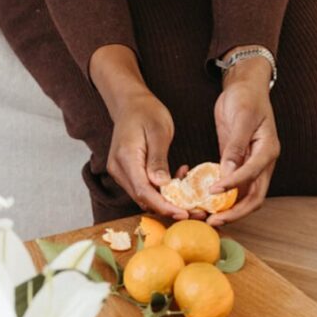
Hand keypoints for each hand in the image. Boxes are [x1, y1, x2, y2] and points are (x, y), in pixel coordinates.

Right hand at [106, 91, 189, 220]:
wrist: (129, 103)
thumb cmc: (146, 111)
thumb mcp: (159, 131)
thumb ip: (158, 160)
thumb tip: (161, 186)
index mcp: (126, 158)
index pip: (144, 191)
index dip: (164, 206)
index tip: (184, 213)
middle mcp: (119, 170)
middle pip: (143, 198)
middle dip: (169, 208)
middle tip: (196, 211)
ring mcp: (121, 172)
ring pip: (144, 196)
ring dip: (167, 200)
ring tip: (191, 196)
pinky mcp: (127, 173)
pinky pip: (144, 188)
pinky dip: (161, 190)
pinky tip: (177, 179)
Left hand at [205, 75, 279, 226]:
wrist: (245, 86)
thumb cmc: (246, 97)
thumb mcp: (242, 117)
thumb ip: (236, 146)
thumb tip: (228, 174)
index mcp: (268, 151)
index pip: (252, 176)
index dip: (233, 187)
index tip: (213, 192)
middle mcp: (262, 162)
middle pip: (253, 197)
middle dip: (234, 212)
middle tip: (213, 221)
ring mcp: (250, 164)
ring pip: (242, 195)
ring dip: (226, 209)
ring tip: (205, 216)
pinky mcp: (237, 162)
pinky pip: (231, 184)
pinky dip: (220, 195)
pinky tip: (203, 201)